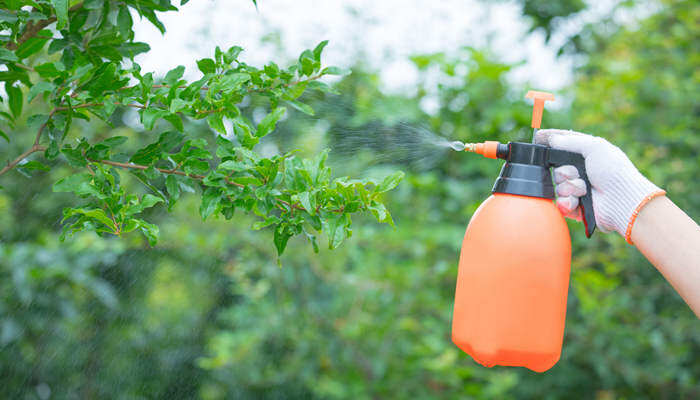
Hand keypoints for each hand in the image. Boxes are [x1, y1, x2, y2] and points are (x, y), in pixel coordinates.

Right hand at [535, 129, 664, 239]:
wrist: (622, 200)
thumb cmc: (614, 171)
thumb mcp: (595, 146)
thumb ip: (570, 141)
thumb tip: (551, 139)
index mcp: (586, 155)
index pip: (563, 144)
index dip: (550, 141)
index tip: (538, 138)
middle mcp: (581, 171)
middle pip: (556, 168)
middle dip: (564, 172)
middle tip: (577, 173)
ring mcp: (578, 189)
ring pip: (557, 186)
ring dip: (569, 187)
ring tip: (584, 190)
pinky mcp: (575, 206)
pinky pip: (560, 202)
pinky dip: (567, 202)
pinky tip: (578, 201)